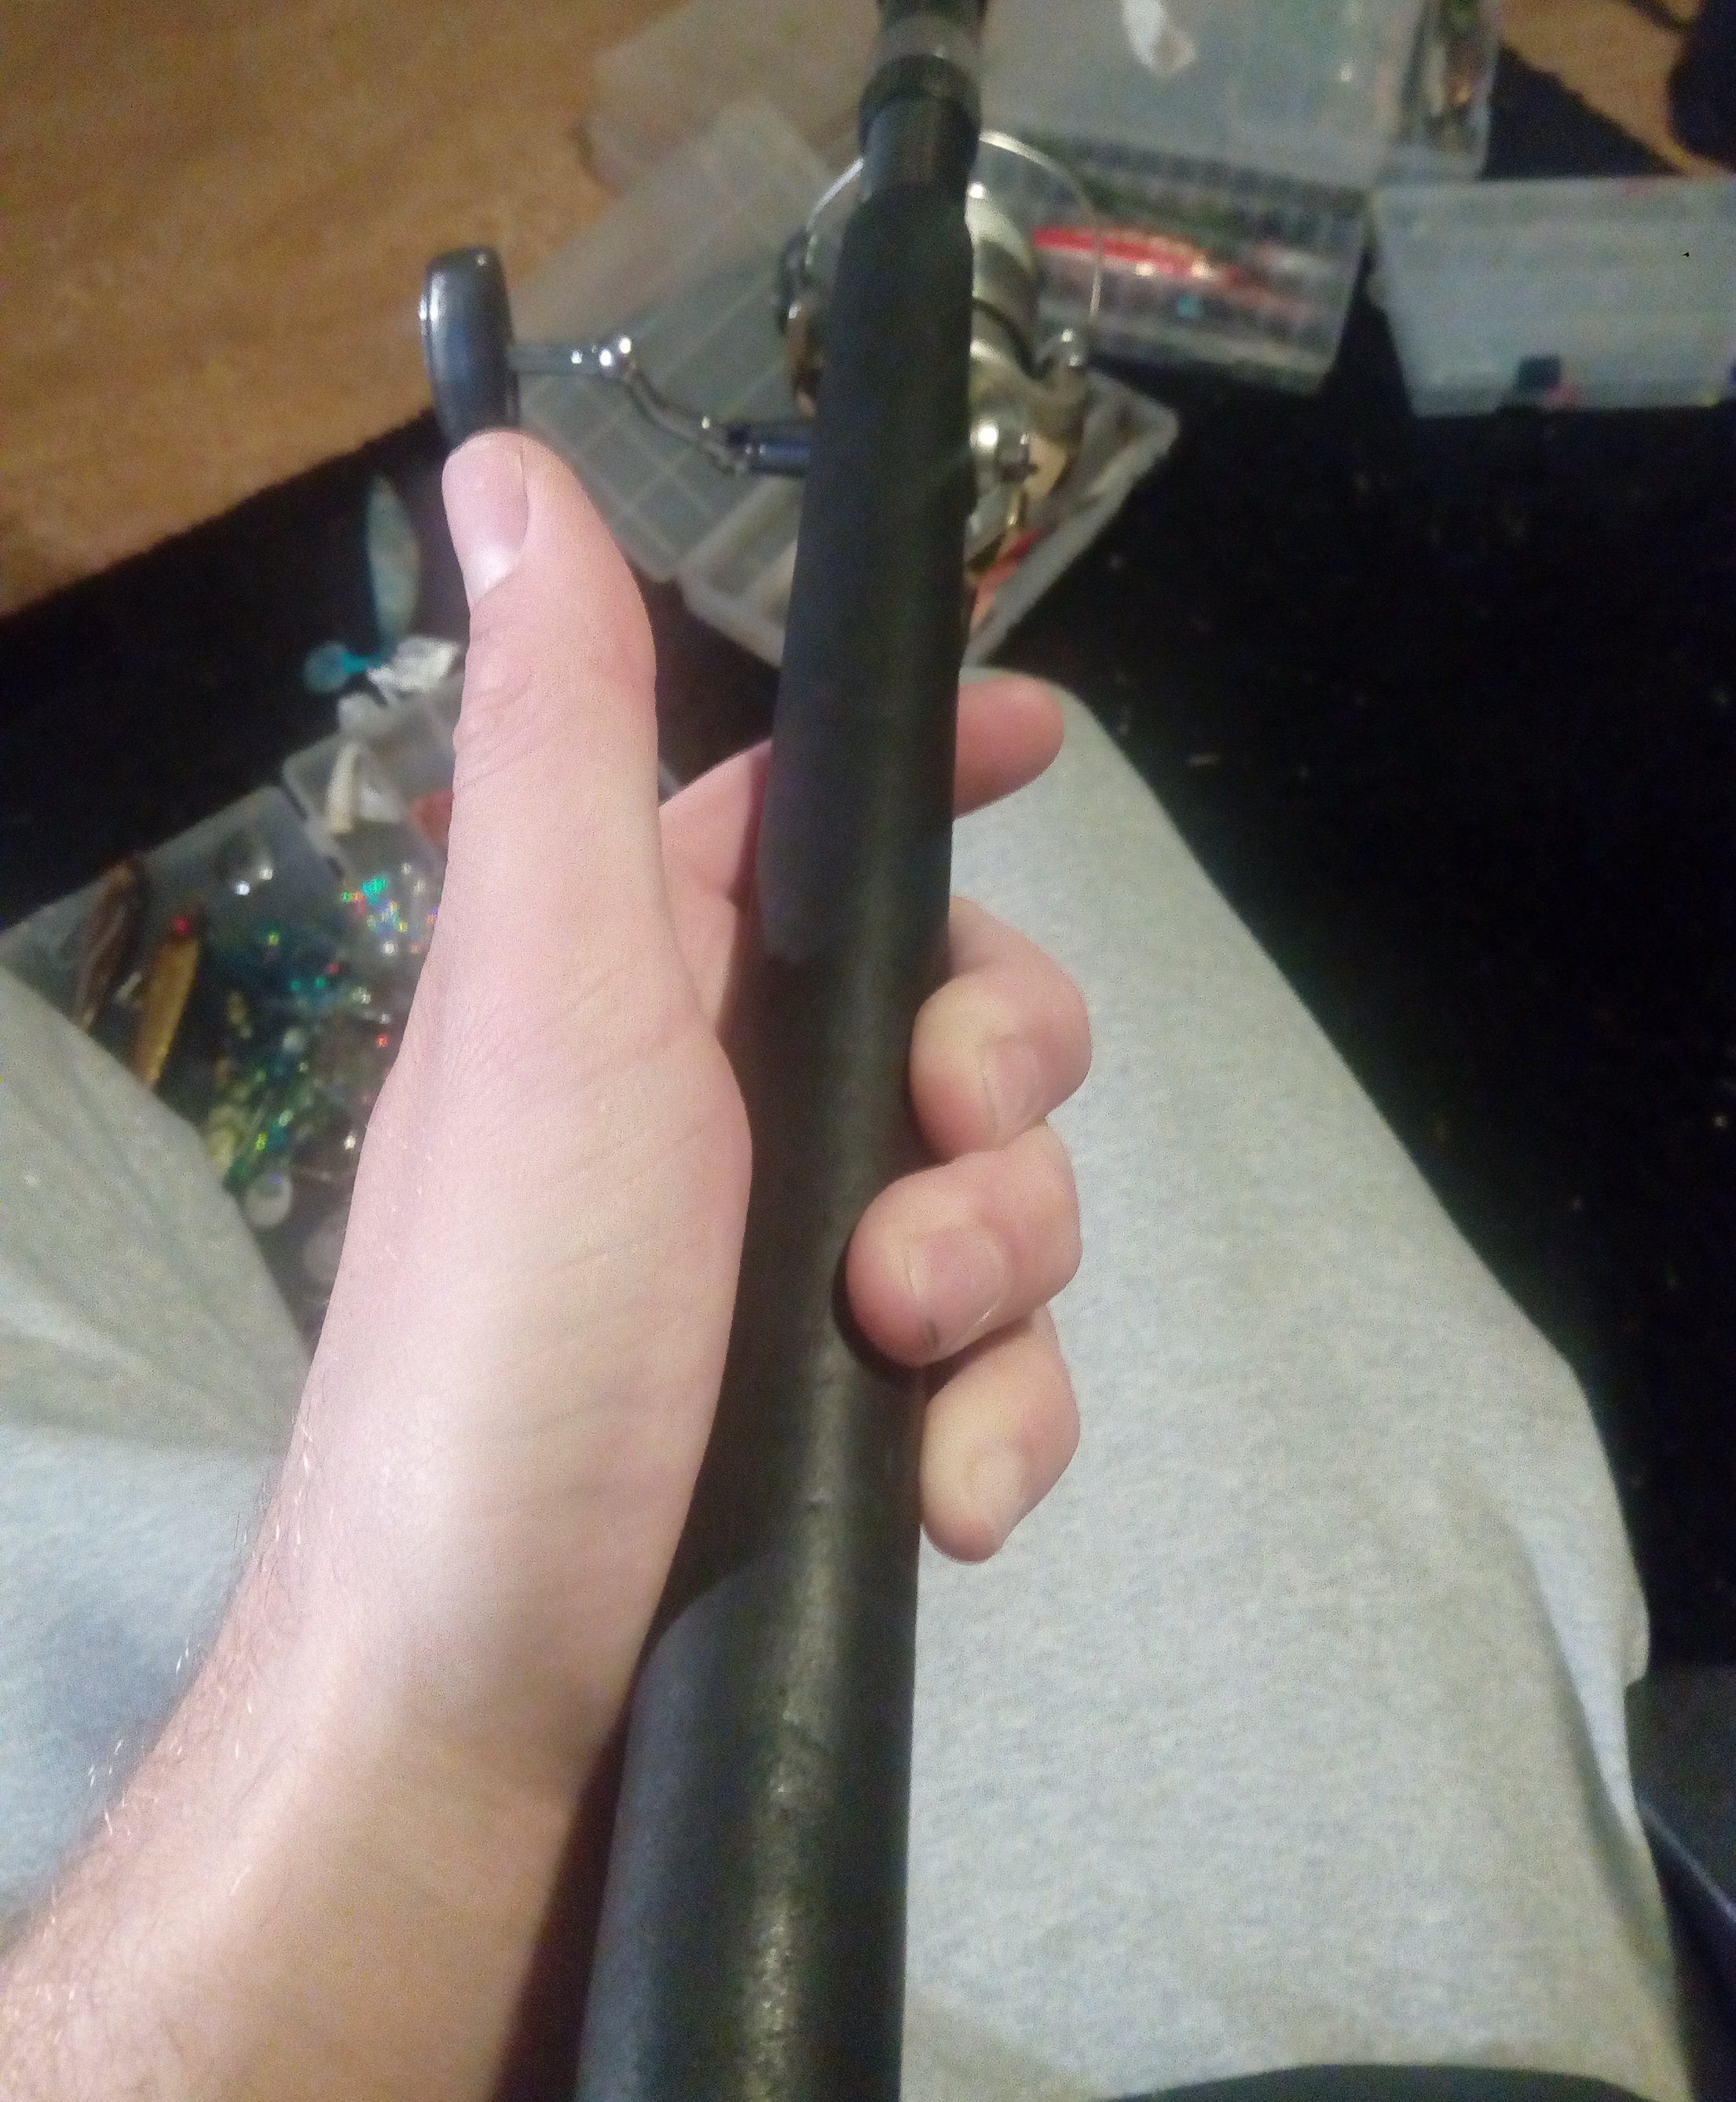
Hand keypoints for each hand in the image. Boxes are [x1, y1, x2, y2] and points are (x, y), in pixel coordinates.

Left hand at [288, 432, 1087, 1802]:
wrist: (501, 1701)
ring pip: (1011, 1199)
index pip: (806, 813)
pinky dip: (1003, 1422)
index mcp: (647, 982)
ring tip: (903, 1363)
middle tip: (927, 1180)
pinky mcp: (850, 1421)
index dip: (930, 764)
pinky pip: (1002, 1373)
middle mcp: (728, 1107)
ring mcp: (798, 1270)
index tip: (1044, 741)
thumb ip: (561, 734)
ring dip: (1003, 1274)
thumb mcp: (545, 996)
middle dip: (1000, 1081)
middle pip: (966, 1007)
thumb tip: (502, 461)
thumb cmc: (518, 1324)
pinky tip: (945, 1492)